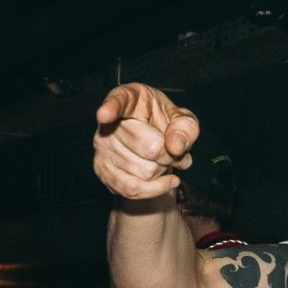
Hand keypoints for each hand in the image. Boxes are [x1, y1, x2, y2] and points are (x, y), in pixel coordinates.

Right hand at [94, 83, 198, 199]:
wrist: (155, 145)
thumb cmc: (166, 125)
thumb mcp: (183, 119)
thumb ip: (185, 128)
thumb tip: (175, 146)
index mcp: (129, 98)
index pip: (118, 101)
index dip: (111, 108)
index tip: (104, 114)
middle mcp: (109, 122)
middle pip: (149, 147)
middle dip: (170, 154)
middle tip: (173, 150)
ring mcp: (102, 147)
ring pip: (144, 172)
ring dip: (163, 171)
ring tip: (163, 160)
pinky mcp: (102, 170)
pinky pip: (132, 189)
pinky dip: (156, 189)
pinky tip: (168, 181)